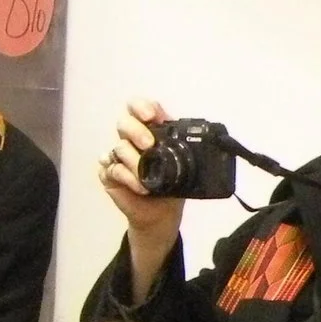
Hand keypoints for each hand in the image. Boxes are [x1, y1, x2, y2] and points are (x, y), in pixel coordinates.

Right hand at [99, 100, 188, 242]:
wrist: (162, 215)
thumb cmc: (173, 187)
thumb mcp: (188, 167)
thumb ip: (193, 152)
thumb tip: (211, 140)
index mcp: (151, 132)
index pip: (140, 109)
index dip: (142, 107)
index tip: (152, 116)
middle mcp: (132, 141)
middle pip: (124, 122)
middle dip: (136, 131)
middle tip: (148, 145)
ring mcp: (119, 157)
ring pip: (119, 147)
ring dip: (135, 162)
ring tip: (147, 178)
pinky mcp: (109, 174)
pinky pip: (112, 169)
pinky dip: (127, 178)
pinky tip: (139, 187)